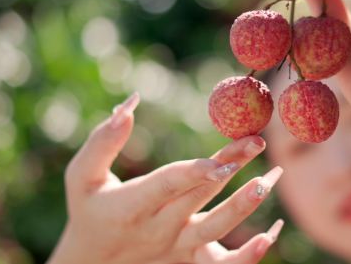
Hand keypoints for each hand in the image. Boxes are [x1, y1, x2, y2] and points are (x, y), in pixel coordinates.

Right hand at [48, 93, 283, 263]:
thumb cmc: (88, 211)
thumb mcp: (81, 177)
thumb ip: (103, 141)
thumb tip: (132, 102)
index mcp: (131, 206)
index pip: (168, 185)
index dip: (195, 171)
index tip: (221, 156)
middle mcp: (158, 229)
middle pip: (199, 196)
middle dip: (229, 167)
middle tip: (256, 141)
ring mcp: (177, 248)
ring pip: (216, 229)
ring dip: (243, 206)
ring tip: (267, 182)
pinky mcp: (190, 260)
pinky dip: (249, 255)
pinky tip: (269, 235)